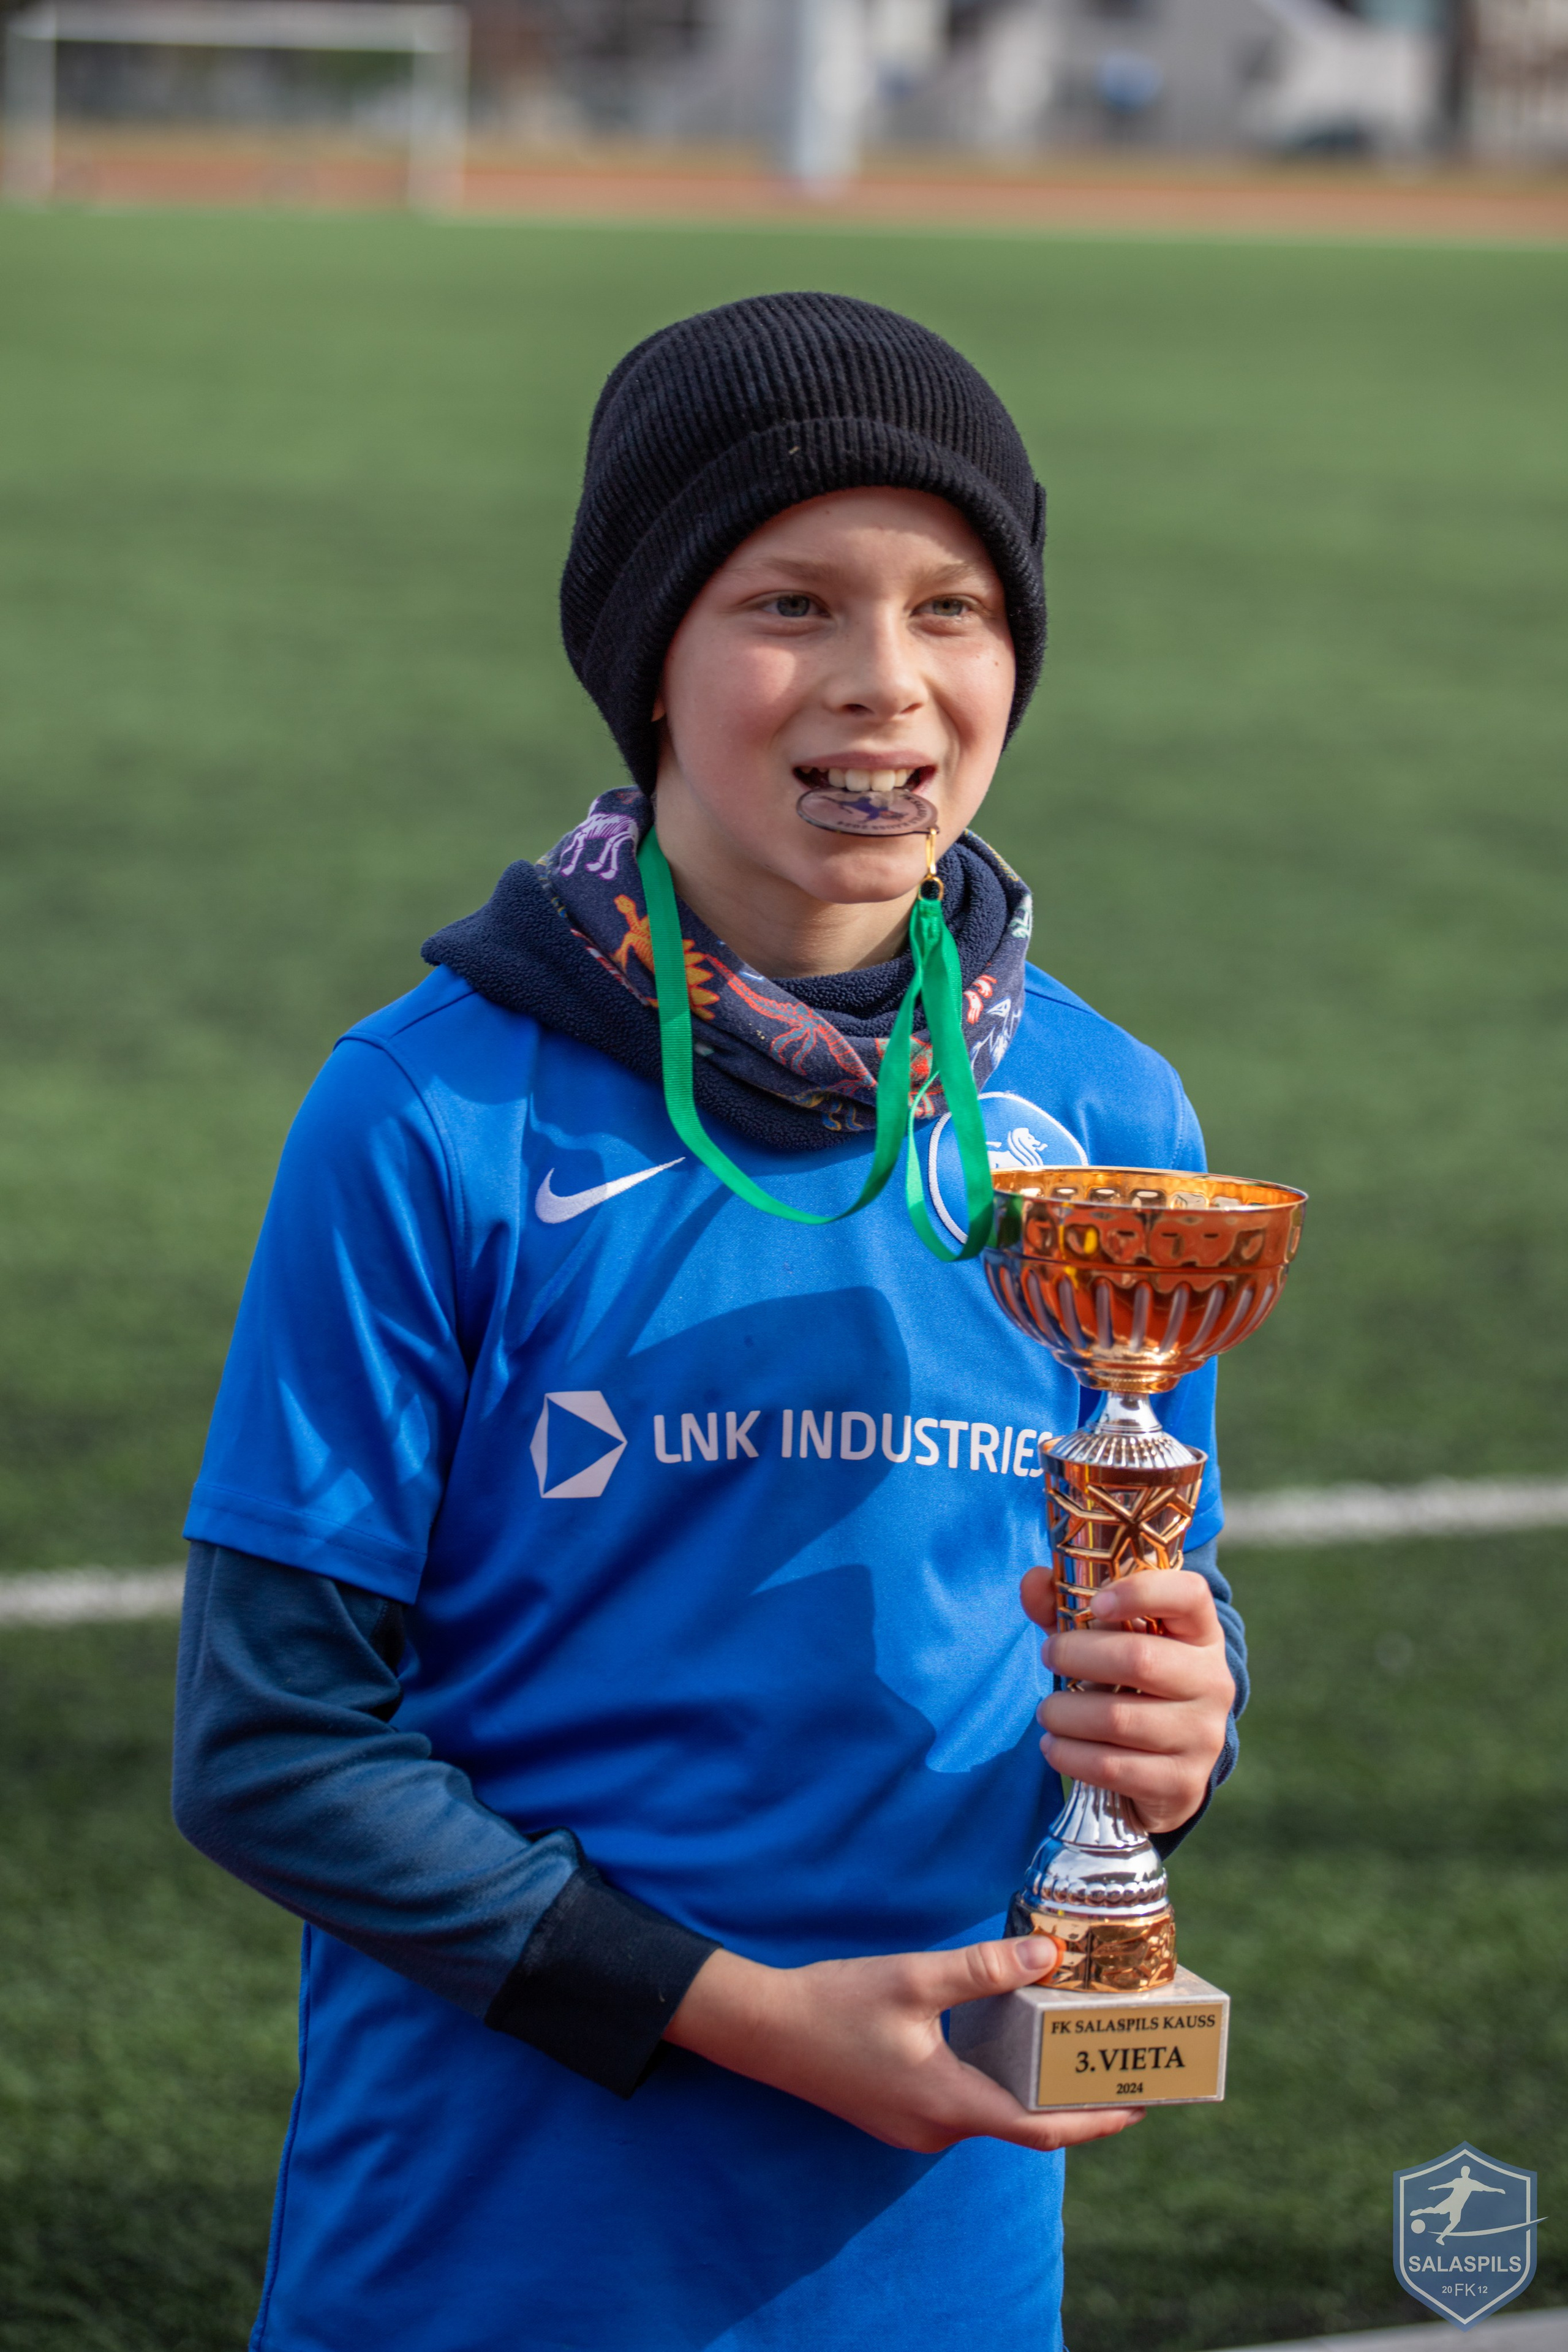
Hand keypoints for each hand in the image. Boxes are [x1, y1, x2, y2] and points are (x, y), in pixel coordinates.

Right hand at [664, 1935, 1142, 2154]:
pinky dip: (998, 2080)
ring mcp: (915, 2125)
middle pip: (1023, 2123)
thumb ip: (982, 1970)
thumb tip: (1052, 1955)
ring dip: (1033, 2087)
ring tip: (1072, 2048)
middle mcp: (937, 2128)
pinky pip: (965, 2102)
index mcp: (948, 2104)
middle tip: (1114, 2063)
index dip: (1096, 2119)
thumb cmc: (835, 2004)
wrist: (762, 2029)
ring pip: (993, 2111)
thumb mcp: (913, 1978)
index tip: (1141, 2104)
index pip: (1041, 2129)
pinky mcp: (900, 2111)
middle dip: (1072, 2099)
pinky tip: (1007, 2040)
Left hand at [1020, 1567, 1234, 1836]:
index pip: (1190, 1595)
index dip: (1142, 1591)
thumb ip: (1067, 1606)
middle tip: (1048, 1655)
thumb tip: (1032, 1582)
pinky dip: (1069, 1755)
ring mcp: (1203, 1735)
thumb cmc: (1128, 1686)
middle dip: (1075, 1654)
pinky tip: (1054, 1747)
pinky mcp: (1182, 1782)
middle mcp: (1213, 1682)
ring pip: (1117, 1719)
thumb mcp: (1104, 1641)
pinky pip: (1111, 1767)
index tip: (1097, 1601)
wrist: (1166, 1769)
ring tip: (1048, 1711)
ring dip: (1064, 1713)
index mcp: (1200, 1634)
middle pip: (1138, 1658)